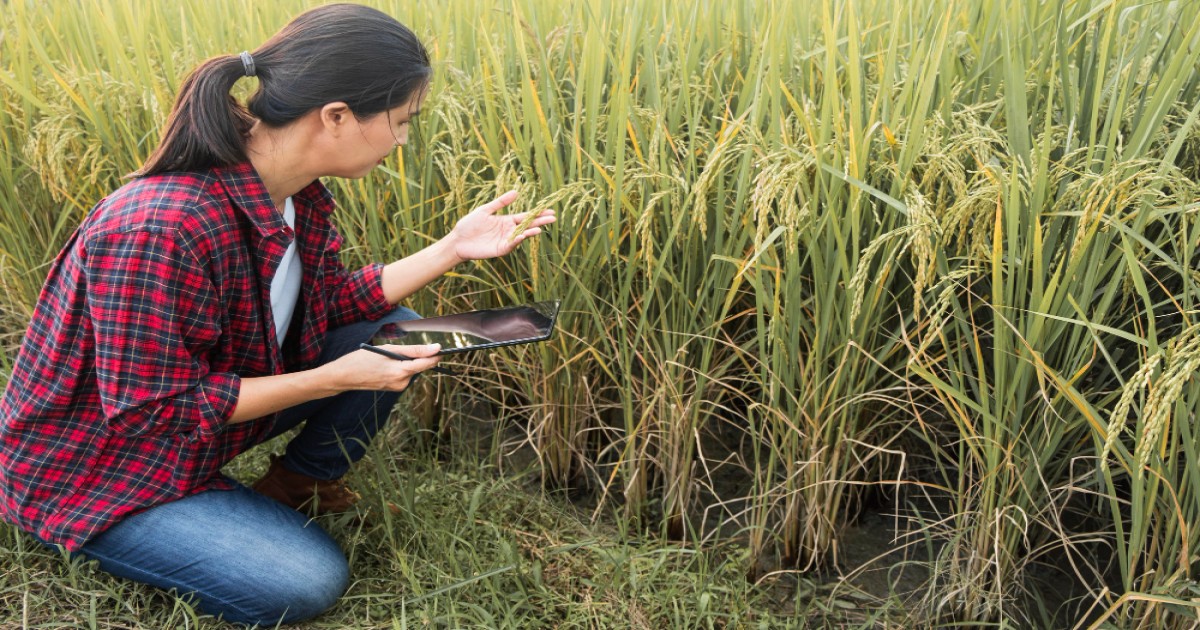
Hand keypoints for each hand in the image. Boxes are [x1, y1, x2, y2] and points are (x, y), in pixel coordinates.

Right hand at [322, 343, 441, 391]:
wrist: (343, 377)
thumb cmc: (362, 360)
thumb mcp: (388, 349)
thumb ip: (414, 350)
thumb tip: (435, 348)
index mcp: (400, 372)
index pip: (426, 363)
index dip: (435, 355)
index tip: (442, 347)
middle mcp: (401, 383)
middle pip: (418, 366)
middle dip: (414, 356)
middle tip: (396, 349)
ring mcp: (397, 387)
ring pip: (411, 369)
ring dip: (404, 361)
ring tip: (386, 357)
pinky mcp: (394, 388)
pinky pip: (403, 374)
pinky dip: (399, 366)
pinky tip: (384, 365)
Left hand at [447, 190, 556, 260]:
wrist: (457, 240)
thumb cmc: (469, 224)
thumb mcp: (485, 210)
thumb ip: (500, 202)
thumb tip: (516, 192)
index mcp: (506, 220)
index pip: (525, 216)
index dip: (537, 214)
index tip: (549, 210)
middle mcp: (509, 231)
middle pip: (527, 226)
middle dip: (540, 222)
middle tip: (553, 218)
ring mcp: (506, 240)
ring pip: (522, 236)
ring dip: (531, 232)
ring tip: (540, 228)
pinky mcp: (500, 249)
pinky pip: (511, 244)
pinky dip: (517, 240)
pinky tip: (522, 235)